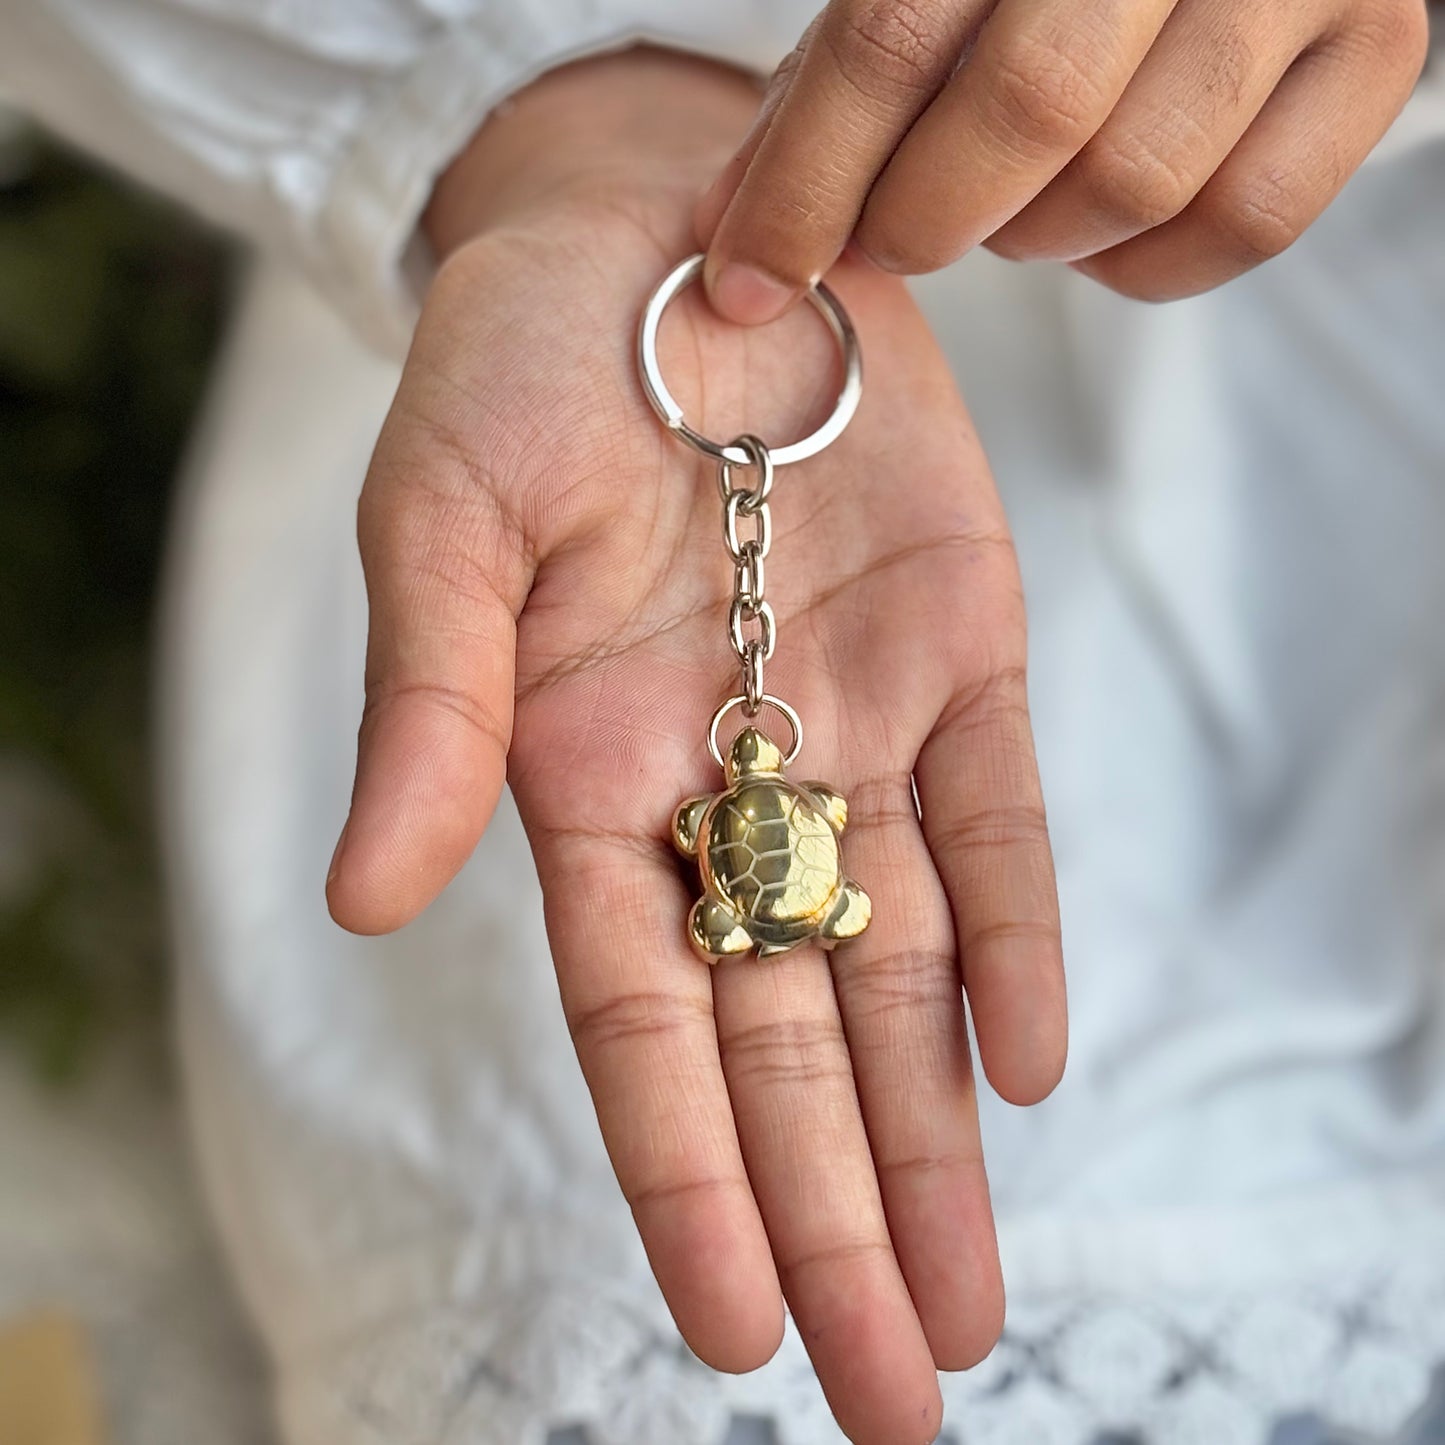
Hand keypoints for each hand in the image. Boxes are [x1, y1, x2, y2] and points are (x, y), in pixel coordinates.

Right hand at [325, 49, 1065, 1444]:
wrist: (667, 234)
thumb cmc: (522, 368)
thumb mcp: (440, 526)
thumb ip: (428, 711)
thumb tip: (363, 892)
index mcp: (584, 785)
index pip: (644, 1030)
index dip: (690, 1180)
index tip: (737, 1326)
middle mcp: (723, 790)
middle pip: (788, 1046)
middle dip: (838, 1220)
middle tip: (890, 1394)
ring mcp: (848, 731)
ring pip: (904, 975)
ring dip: (938, 1137)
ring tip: (968, 1302)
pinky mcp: (958, 653)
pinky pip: (998, 827)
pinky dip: (1019, 940)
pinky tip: (1026, 1069)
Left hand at [696, 0, 1429, 316]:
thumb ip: (830, 95)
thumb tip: (738, 241)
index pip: (891, 36)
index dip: (806, 183)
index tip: (750, 281)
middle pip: (1029, 110)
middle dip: (926, 215)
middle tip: (898, 233)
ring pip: (1133, 179)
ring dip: (1036, 237)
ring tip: (1010, 206)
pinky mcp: (1374, 50)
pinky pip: (1246, 223)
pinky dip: (1148, 265)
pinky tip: (1103, 229)